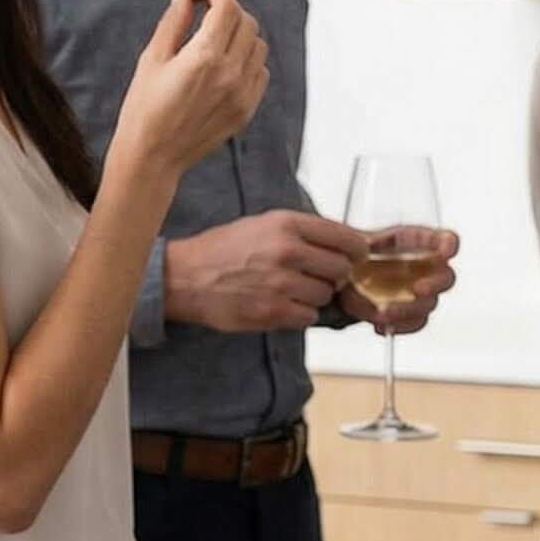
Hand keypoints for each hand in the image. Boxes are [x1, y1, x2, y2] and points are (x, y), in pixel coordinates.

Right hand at [111, 0, 268, 180]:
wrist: (154, 155)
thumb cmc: (144, 105)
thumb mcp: (153, 58)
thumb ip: (174, 21)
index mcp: (204, 56)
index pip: (226, 8)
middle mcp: (231, 73)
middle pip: (246, 23)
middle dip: (228, 8)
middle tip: (207, 7)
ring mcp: (243, 93)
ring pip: (258, 46)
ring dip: (241, 32)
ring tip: (215, 35)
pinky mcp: (248, 108)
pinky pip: (260, 72)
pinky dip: (248, 59)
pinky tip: (226, 62)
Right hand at [165, 209, 373, 331]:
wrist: (183, 277)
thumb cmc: (222, 250)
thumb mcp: (264, 224)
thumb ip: (305, 231)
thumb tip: (347, 241)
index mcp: (286, 224)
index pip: (345, 237)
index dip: (356, 250)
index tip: (356, 256)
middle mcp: (286, 250)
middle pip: (342, 269)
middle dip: (335, 275)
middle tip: (318, 276)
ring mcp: (280, 282)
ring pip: (326, 294)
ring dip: (315, 296)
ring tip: (290, 289)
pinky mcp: (273, 310)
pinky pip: (309, 316)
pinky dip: (300, 314)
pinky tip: (281, 304)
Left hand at [337, 227, 459, 334]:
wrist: (343, 282)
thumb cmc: (352, 257)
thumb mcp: (353, 245)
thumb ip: (360, 253)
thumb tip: (358, 265)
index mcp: (414, 242)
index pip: (444, 240)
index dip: (449, 245)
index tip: (446, 252)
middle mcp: (425, 268)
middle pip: (445, 277)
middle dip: (435, 284)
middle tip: (418, 290)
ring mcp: (421, 293)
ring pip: (428, 304)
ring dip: (408, 310)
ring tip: (382, 313)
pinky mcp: (413, 314)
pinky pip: (416, 323)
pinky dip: (400, 326)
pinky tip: (381, 325)